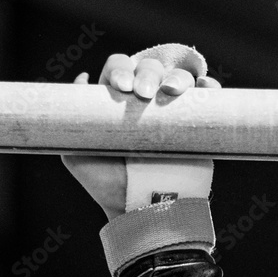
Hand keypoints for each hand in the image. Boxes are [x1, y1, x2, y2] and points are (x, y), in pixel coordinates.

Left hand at [61, 54, 219, 219]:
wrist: (139, 209)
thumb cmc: (105, 183)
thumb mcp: (76, 154)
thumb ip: (70, 122)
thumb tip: (81, 79)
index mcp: (117, 100)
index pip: (119, 68)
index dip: (121, 70)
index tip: (121, 87)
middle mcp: (144, 100)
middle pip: (149, 67)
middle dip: (147, 74)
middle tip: (144, 95)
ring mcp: (172, 110)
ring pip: (178, 76)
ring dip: (177, 77)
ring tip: (171, 91)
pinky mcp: (196, 123)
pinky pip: (206, 96)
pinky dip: (207, 85)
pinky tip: (204, 86)